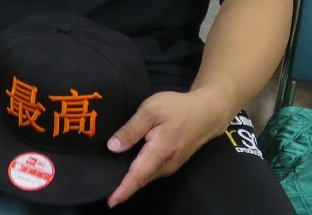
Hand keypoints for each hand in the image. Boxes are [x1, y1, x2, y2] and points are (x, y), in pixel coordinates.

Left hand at [106, 89, 228, 206]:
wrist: (207, 113)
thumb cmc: (177, 108)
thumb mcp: (150, 111)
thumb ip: (131, 130)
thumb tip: (112, 147)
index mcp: (160, 151)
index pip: (139, 175)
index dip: (124, 190)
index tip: (111, 202)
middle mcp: (166, 164)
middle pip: (141, 179)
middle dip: (124, 187)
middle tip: (105, 188)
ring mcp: (171, 165)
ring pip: (147, 176)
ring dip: (132, 180)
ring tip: (113, 179)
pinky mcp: (173, 163)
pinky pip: (152, 171)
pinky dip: (140, 173)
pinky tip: (129, 167)